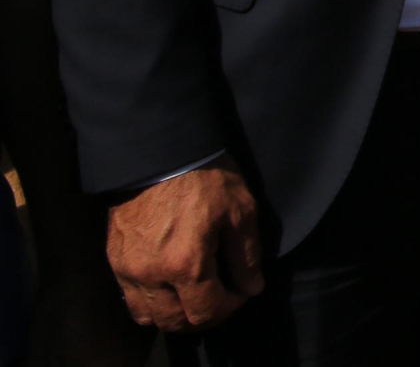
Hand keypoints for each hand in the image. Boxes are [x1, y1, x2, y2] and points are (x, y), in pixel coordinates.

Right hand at [103, 161, 262, 332]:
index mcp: (186, 264)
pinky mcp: (114, 260)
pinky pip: (130, 299)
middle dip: (203, 315)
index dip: (229, 307)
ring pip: (149, 316)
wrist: (159, 152)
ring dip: (175, 314)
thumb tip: (251, 288)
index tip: (241, 290)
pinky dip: (152, 302)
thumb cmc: (205, 177)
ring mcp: (127, 270)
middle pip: (176, 321)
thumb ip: (246, 255)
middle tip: (221, 296)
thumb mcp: (240, 211)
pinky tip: (170, 284)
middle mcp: (152, 275)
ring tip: (195, 295)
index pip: (206, 311)